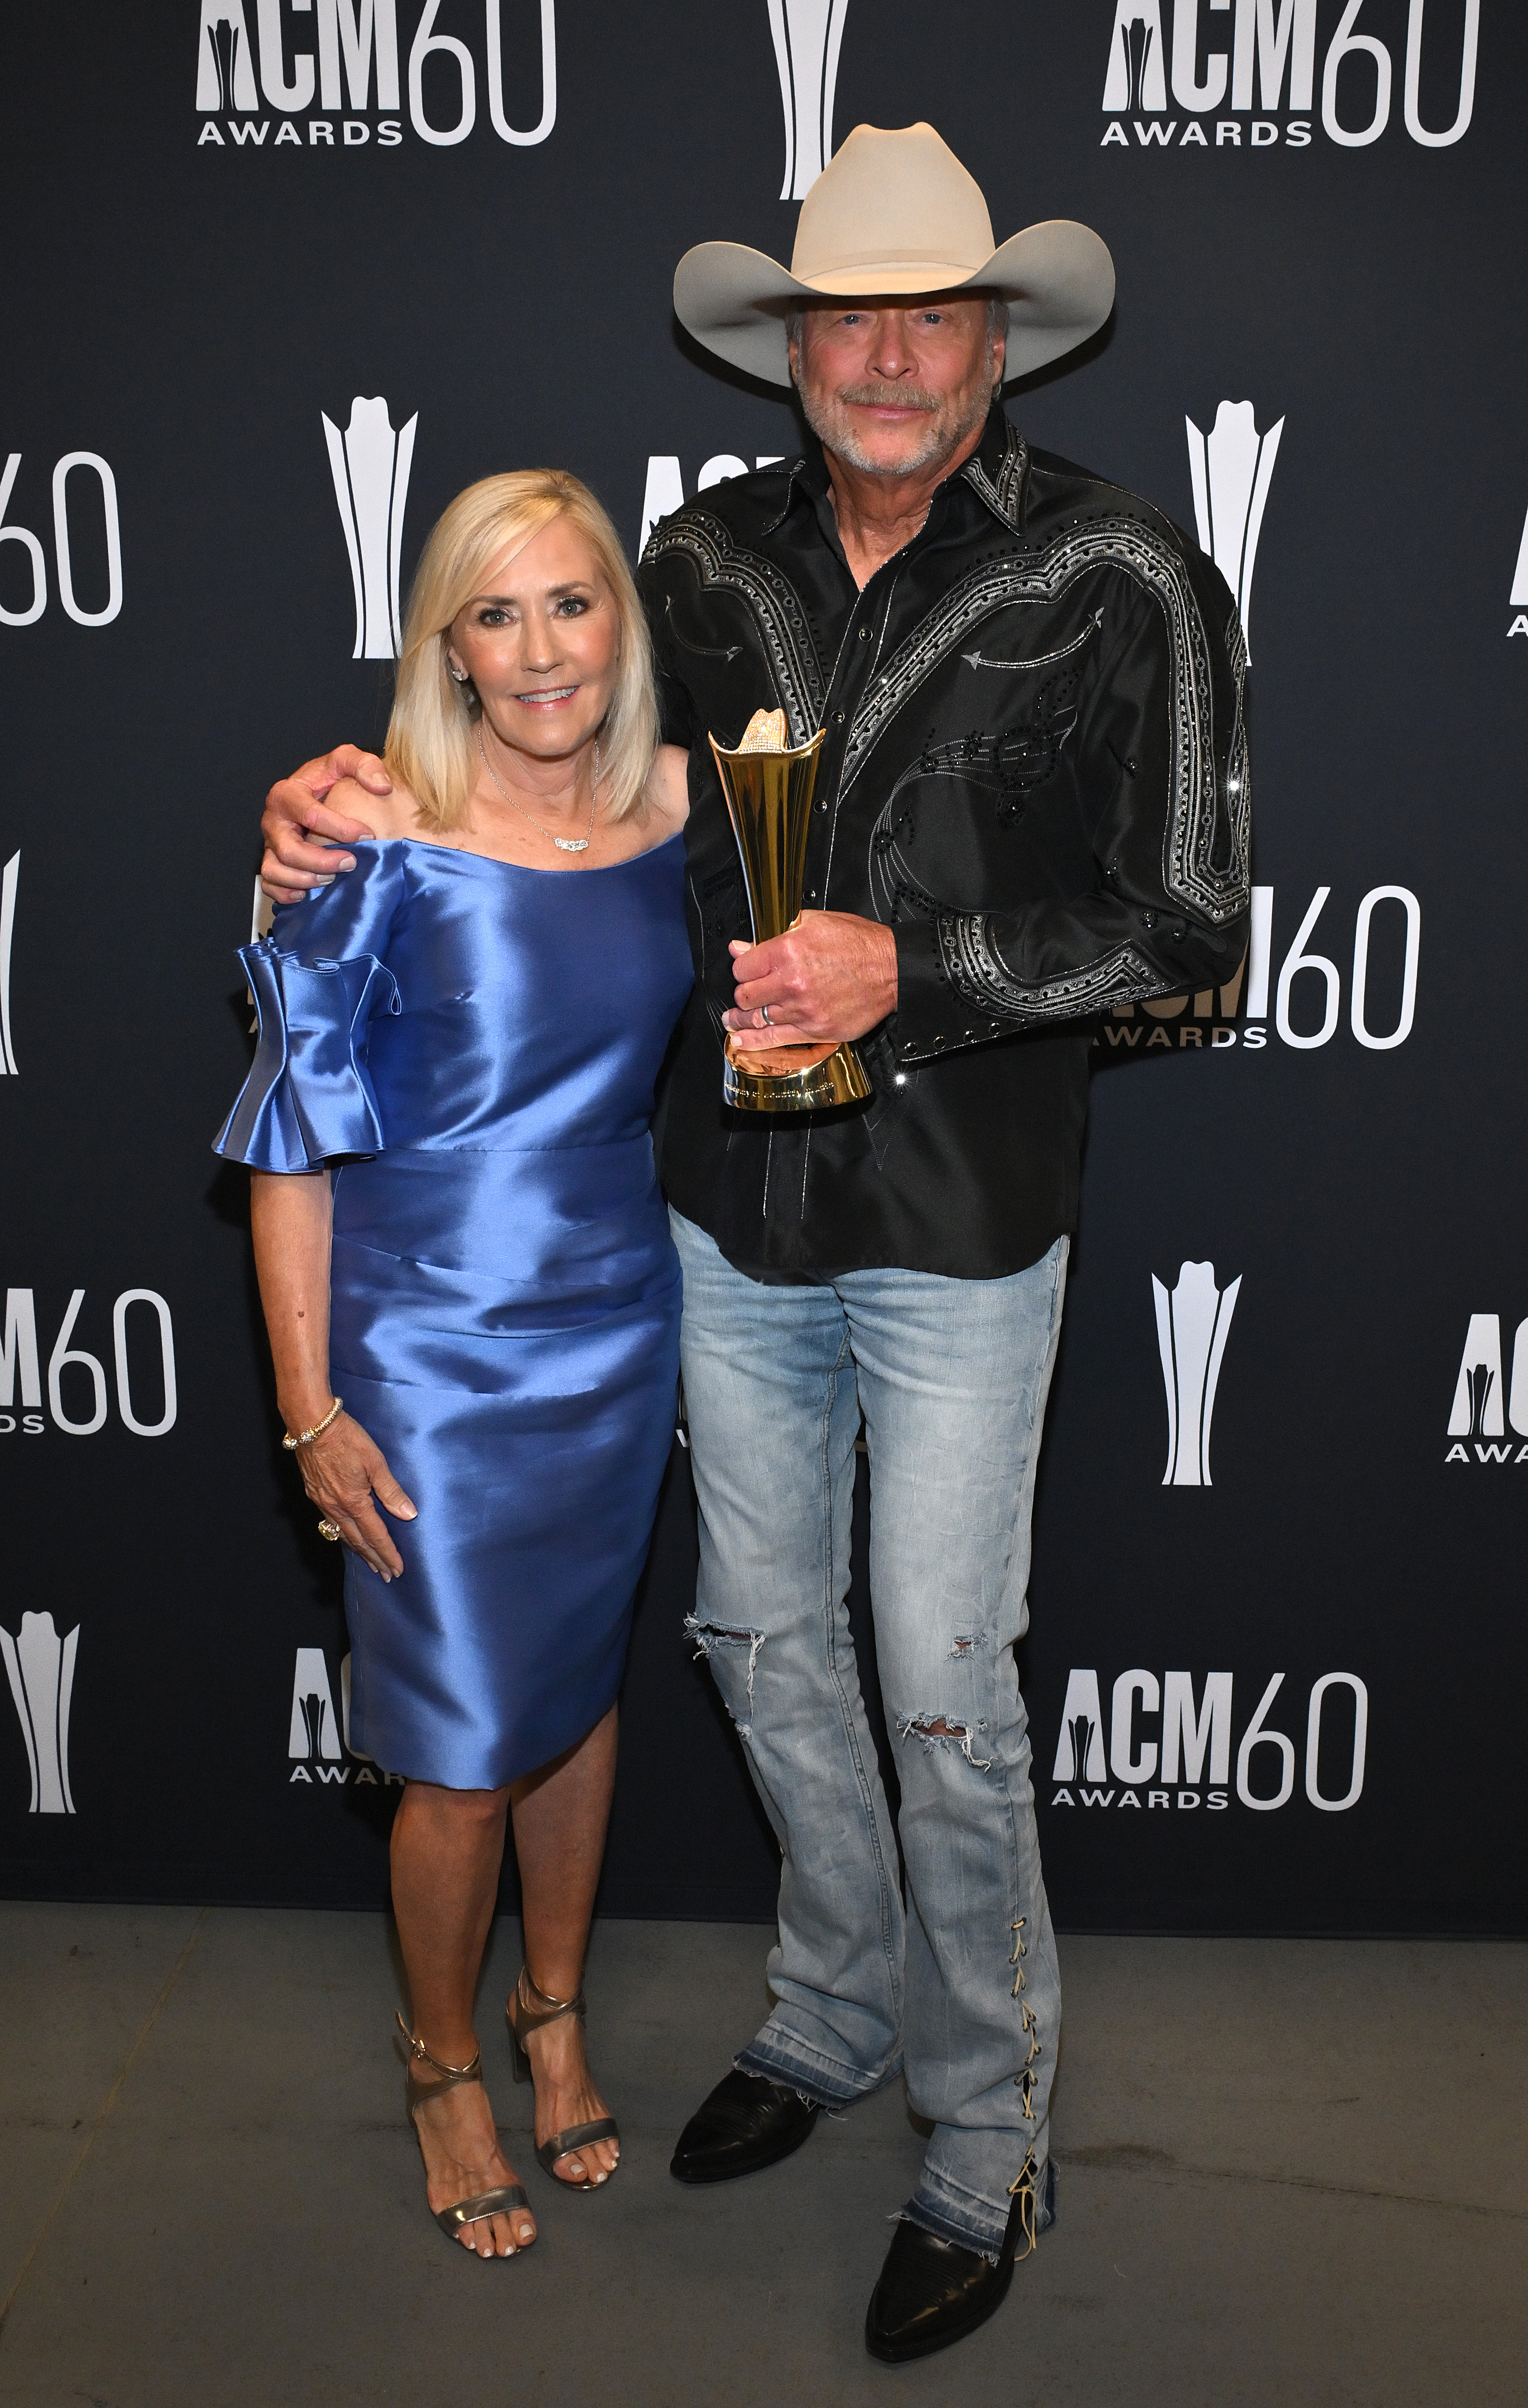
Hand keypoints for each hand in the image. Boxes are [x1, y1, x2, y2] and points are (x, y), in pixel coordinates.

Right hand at [260, 746, 391, 903]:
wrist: (315, 791)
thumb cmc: (329, 778)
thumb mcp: (346, 761)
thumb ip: (364, 765)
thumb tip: (382, 785)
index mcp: (287, 793)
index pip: (309, 814)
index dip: (340, 828)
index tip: (368, 836)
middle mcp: (273, 820)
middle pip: (288, 849)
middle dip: (322, 861)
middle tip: (352, 863)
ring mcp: (270, 843)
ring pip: (275, 870)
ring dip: (305, 880)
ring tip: (333, 879)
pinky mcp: (271, 861)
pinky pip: (270, 884)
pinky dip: (286, 893)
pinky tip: (308, 895)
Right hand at [292, 1410, 416, 1579]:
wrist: (311, 1424)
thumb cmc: (346, 1438)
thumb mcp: (375, 1461)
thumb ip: (391, 1490)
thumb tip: (409, 1514)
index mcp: (354, 1501)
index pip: (375, 1535)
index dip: (387, 1553)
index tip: (397, 1570)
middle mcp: (336, 1507)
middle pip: (358, 1541)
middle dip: (373, 1559)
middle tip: (386, 1575)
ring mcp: (322, 1501)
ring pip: (342, 1534)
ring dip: (358, 1550)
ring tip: (369, 1562)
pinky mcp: (314, 1493)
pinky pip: (330, 1522)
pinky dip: (342, 1535)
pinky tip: (345, 1535)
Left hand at [723, 911, 896, 1053]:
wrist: (892, 970)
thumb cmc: (858, 944)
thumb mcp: (814, 923)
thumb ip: (774, 935)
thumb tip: (740, 947)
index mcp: (788, 951)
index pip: (743, 967)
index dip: (741, 969)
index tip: (746, 971)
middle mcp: (792, 982)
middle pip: (745, 996)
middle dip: (741, 995)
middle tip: (745, 994)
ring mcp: (803, 1010)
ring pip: (756, 1019)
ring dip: (741, 1020)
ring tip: (733, 1021)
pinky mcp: (816, 1030)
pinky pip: (776, 1040)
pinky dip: (754, 1043)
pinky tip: (740, 1042)